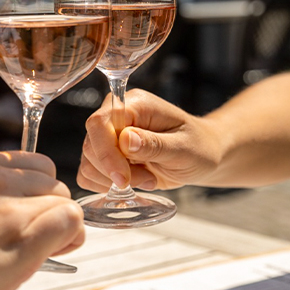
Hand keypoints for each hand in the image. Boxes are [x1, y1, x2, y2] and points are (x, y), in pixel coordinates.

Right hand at [78, 90, 223, 191]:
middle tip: (149, 180)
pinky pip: (88, 174)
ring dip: (114, 181)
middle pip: (91, 145)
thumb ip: (155, 144)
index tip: (123, 179)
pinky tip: (134, 183)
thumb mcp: (184, 148)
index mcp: (135, 104)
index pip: (100, 123)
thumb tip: (125, 139)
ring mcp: (109, 136)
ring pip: (88, 162)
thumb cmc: (198, 147)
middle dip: (116, 171)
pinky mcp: (106, 155)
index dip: (106, 153)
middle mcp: (116, 116)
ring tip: (148, 179)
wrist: (201, 155)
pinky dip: (106, 186)